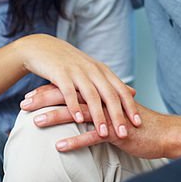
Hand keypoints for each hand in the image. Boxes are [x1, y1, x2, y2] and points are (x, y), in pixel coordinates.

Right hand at [18, 35, 139, 139]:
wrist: (41, 47)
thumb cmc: (69, 63)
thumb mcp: (94, 70)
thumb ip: (112, 83)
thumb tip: (133, 92)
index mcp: (102, 71)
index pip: (121, 90)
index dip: (130, 107)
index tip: (139, 124)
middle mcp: (93, 70)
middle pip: (110, 95)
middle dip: (118, 116)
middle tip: (124, 134)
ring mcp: (77, 71)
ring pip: (92, 96)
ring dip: (99, 116)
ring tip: (104, 133)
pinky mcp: (60, 73)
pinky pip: (69, 92)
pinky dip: (75, 106)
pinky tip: (78, 120)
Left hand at [26, 91, 170, 159]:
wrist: (163, 133)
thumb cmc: (137, 125)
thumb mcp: (114, 113)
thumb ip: (98, 109)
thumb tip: (80, 110)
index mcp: (100, 95)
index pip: (70, 88)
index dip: (48, 91)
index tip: (29, 95)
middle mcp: (102, 101)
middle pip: (68, 96)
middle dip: (44, 99)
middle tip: (23, 104)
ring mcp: (109, 116)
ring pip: (77, 113)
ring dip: (54, 117)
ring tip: (35, 122)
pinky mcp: (115, 131)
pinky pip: (92, 136)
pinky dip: (74, 141)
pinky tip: (59, 146)